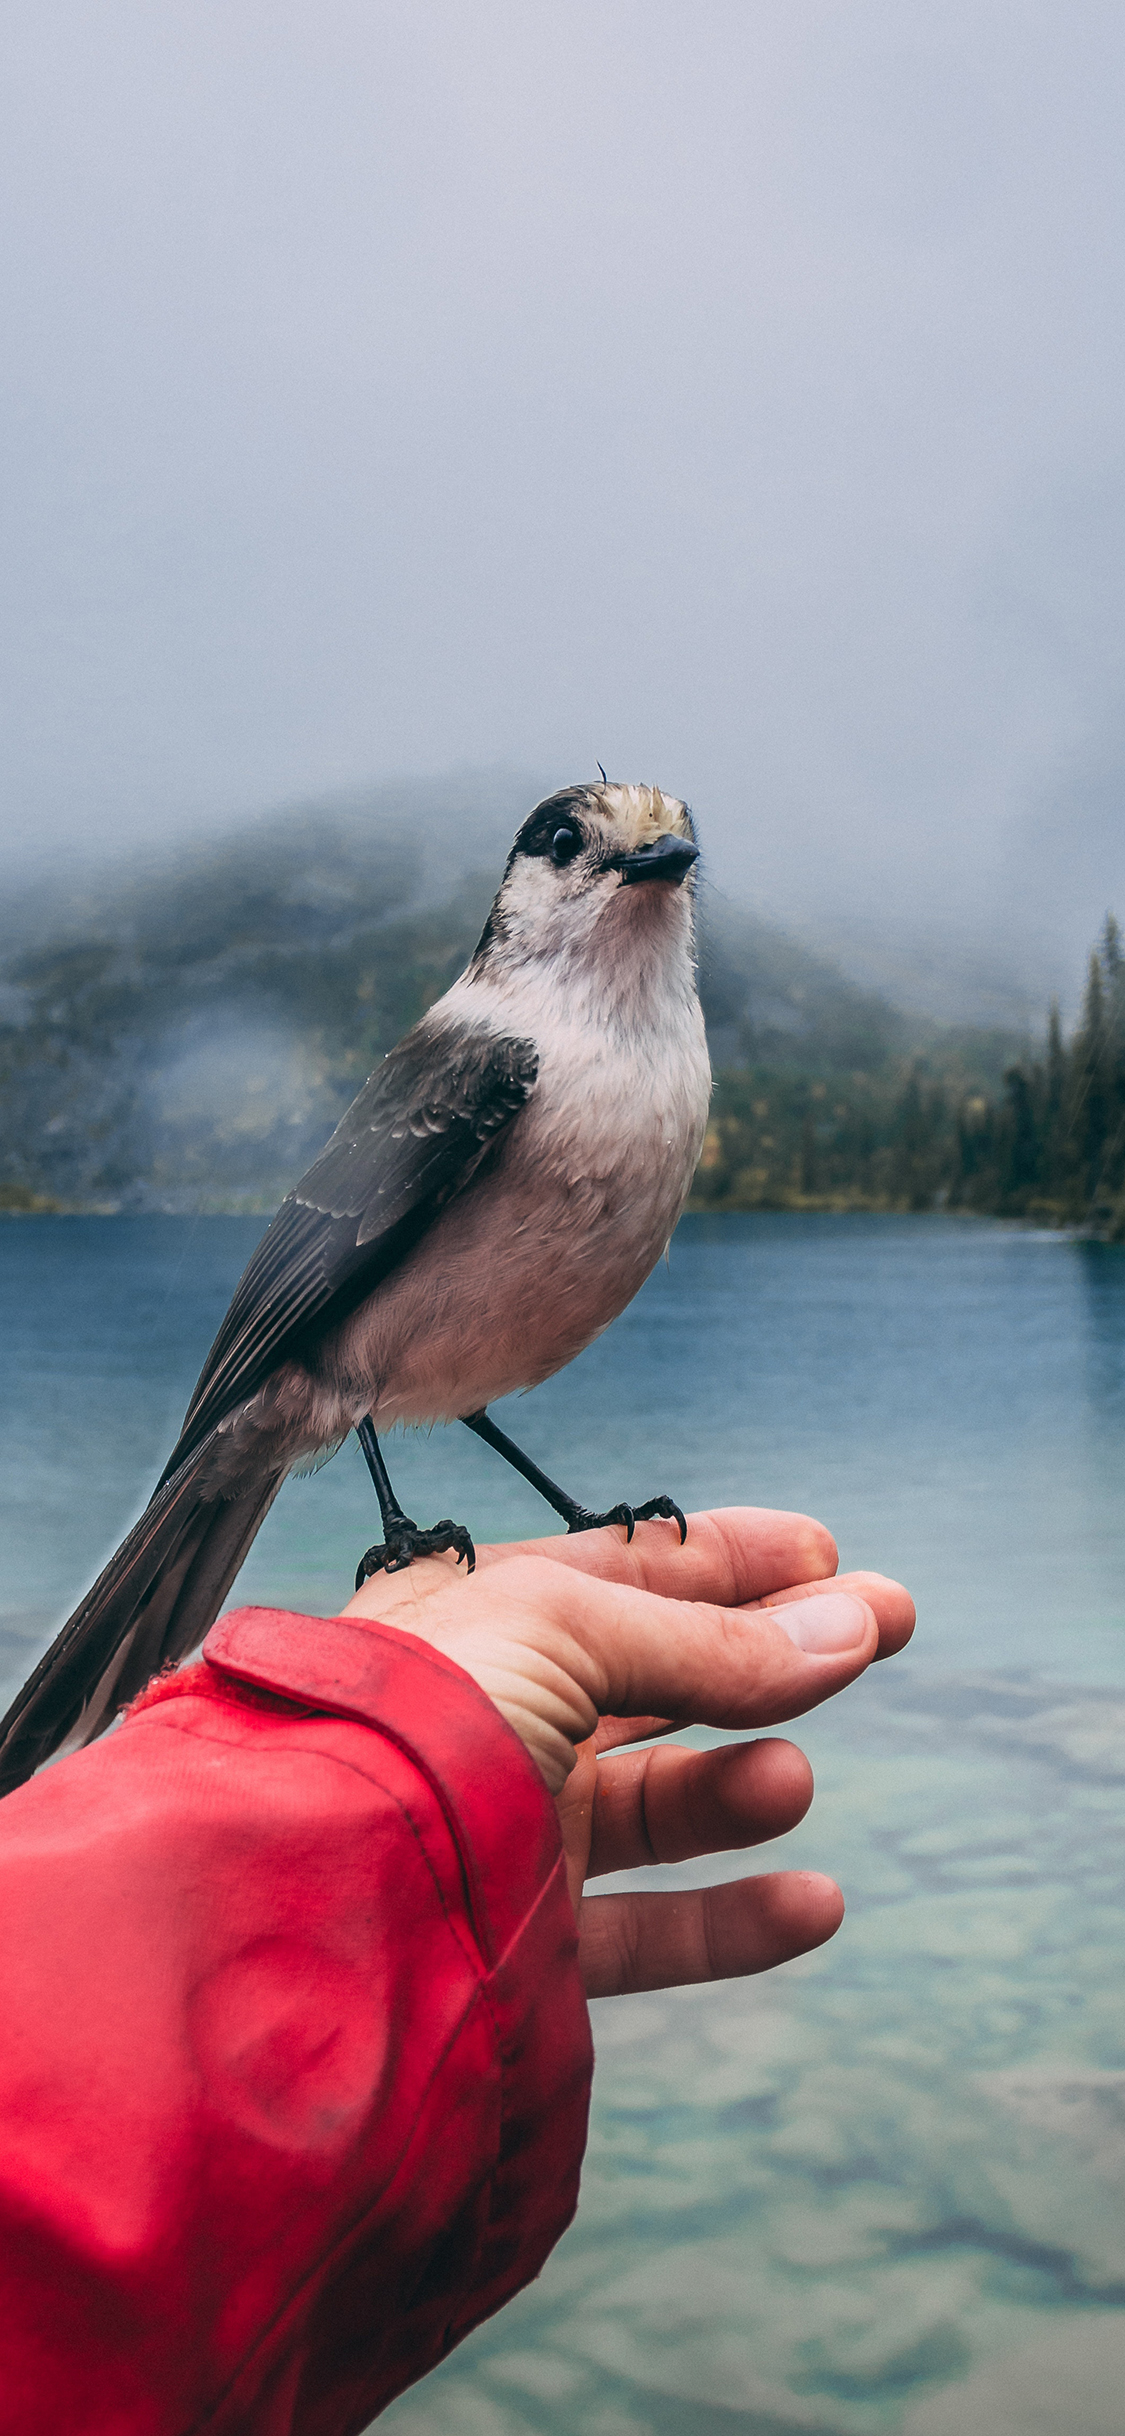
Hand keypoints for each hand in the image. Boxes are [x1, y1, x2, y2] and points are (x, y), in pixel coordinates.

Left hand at [343, 1507, 913, 2000]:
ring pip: (657, 1802)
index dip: (727, 1559)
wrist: (315, 1892)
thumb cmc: (412, 1719)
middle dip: (772, 1652)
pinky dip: (735, 1921)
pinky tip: (810, 1902)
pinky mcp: (525, 1944)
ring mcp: (508, 1831)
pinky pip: (650, 1933)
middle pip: (659, 1677)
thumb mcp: (562, 1628)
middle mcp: (492, 1716)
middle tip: (884, 1629)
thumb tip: (848, 1624)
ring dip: (740, 1785)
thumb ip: (709, 1641)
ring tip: (791, 1777)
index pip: (620, 1572)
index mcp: (476, 1618)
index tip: (825, 1555)